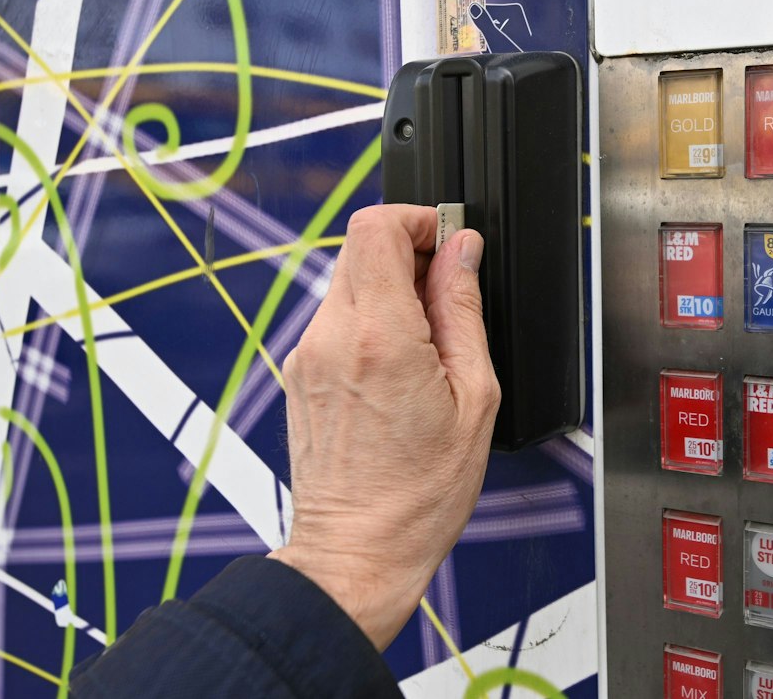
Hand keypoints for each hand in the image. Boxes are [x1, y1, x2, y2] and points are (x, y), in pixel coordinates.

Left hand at [270, 205, 498, 648]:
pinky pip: (334, 322)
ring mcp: (306, 356)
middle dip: (408, 254)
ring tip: (427, 345)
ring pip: (346, 284)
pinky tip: (398, 369)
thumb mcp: (474, 398)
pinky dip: (368, 324)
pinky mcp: (298, 375)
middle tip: (446, 294)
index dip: (418, 220)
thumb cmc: (418, 495)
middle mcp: (330, 338)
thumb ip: (463, 311)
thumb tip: (462, 253)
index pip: (376, 226)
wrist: (356, 552)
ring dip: (388, 292)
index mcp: (379, 336)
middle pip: (359, 248)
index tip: (448, 241)